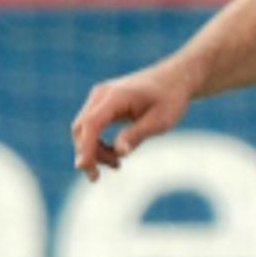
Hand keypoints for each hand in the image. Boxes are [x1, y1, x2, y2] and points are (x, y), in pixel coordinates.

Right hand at [70, 65, 191, 181]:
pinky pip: (90, 126)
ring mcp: (99, 98)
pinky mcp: (102, 104)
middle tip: (98, 177)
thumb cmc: (170, 99)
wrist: (173, 79)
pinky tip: (113, 153)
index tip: (84, 167)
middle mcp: (101, 95)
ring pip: (83, 129)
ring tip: (116, 164)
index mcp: (115, 97)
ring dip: (93, 150)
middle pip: (81, 128)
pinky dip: (96, 143)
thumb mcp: (160, 121)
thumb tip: (119, 152)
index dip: (86, 147)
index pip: (92, 124)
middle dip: (87, 154)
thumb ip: (137, 134)